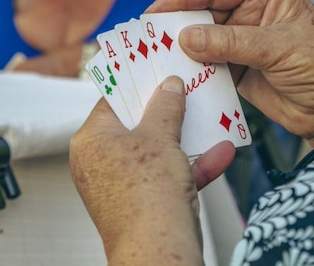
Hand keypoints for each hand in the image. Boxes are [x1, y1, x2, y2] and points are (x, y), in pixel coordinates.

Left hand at [70, 76, 234, 263]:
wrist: (159, 251)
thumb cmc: (147, 195)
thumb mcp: (159, 137)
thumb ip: (165, 106)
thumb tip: (169, 85)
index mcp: (91, 141)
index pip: (113, 101)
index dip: (138, 83)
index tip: (157, 67)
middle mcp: (101, 162)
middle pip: (138, 125)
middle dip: (168, 110)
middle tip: (186, 86)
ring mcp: (124, 184)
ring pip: (158, 151)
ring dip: (188, 138)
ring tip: (210, 115)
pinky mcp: (146, 203)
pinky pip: (170, 175)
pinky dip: (194, 165)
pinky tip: (222, 151)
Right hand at [147, 0, 313, 144]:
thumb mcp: (279, 47)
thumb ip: (232, 41)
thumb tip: (185, 37)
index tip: (156, 10)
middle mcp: (252, 15)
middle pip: (204, 13)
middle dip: (177, 23)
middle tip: (144, 37)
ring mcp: (245, 45)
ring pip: (203, 41)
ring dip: (182, 50)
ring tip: (152, 59)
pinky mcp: (242, 73)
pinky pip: (211, 68)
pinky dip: (194, 73)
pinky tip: (176, 80)